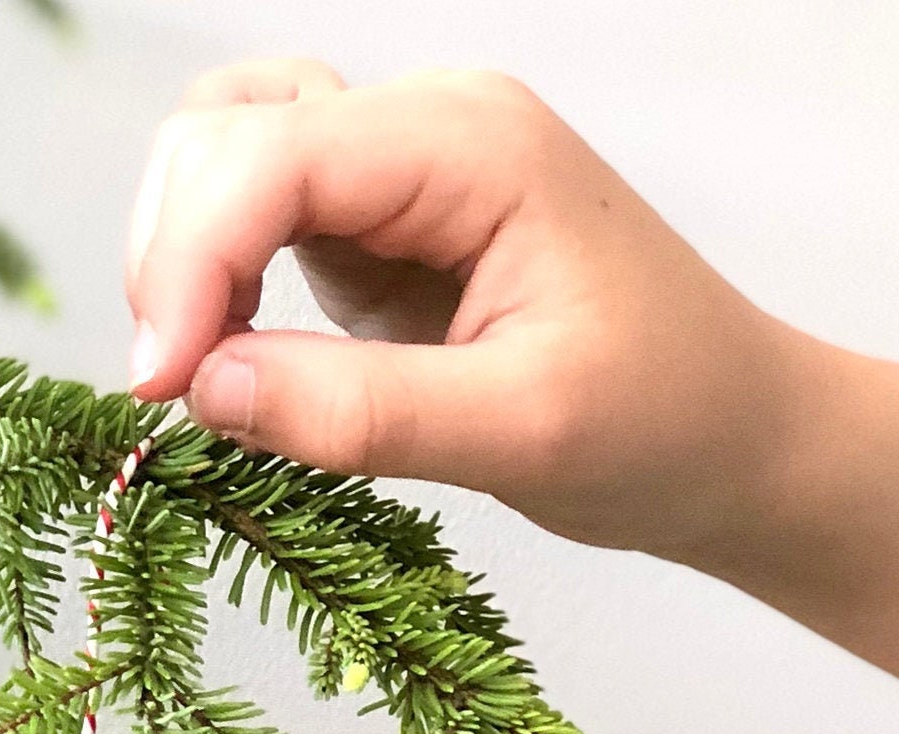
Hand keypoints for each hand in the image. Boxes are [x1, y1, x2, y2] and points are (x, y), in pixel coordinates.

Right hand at [124, 60, 811, 564]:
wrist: (737, 439)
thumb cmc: (663, 423)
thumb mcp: (520, 433)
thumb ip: (360, 414)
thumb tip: (207, 393)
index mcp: (469, 146)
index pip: (271, 156)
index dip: (191, 263)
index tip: (161, 391)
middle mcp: (424, 130)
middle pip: (224, 130)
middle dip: (173, 253)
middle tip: (175, 395)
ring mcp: (396, 175)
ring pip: (223, 156)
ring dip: (182, 255)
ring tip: (197, 373)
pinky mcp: (378, 233)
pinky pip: (255, 219)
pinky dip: (215, 278)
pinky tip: (231, 361)